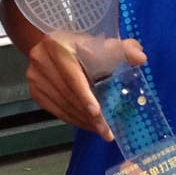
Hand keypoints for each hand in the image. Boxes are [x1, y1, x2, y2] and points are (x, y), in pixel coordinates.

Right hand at [24, 34, 144, 138]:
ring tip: (100, 130)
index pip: (72, 74)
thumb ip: (122, 49)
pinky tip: (87, 124)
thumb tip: (141, 58)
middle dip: (89, 115)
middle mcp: (41, 60)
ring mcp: (35, 77)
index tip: (98, 113)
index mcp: (58, 45)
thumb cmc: (82, 45)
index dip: (85, 95)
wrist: (52, 45)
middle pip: (68, 94)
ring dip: (82, 120)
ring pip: (61, 105)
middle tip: (107, 131)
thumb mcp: (101, 43)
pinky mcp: (34, 91)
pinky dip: (72, 119)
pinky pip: (55, 111)